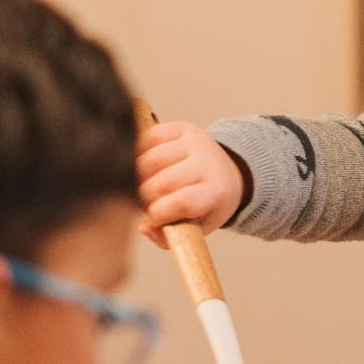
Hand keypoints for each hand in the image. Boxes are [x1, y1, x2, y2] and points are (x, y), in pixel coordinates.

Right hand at [135, 118, 245, 244]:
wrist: (226, 171)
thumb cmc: (206, 204)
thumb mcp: (196, 227)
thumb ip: (169, 235)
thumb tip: (143, 227)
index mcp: (217, 191)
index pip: (182, 202)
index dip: (159, 213)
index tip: (153, 218)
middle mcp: (208, 162)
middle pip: (161, 183)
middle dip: (146, 197)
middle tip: (148, 202)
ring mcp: (195, 141)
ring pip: (149, 160)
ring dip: (138, 177)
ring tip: (145, 185)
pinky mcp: (181, 127)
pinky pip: (146, 139)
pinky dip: (137, 154)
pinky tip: (144, 167)